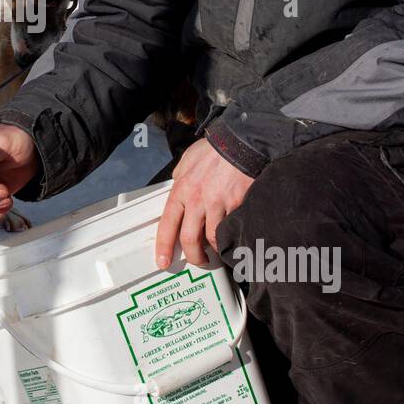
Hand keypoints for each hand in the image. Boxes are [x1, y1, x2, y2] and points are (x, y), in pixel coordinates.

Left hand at [155, 138, 254, 268]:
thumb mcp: (187, 160)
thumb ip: (180, 177)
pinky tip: (232, 237)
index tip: (162, 261)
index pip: (168, 223)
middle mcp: (197, 199)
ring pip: (212, 238)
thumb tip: (178, 186)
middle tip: (198, 261)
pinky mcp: (237, 205)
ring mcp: (218, 204)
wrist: (241, 142)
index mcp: (181, 189)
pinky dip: (231, 236)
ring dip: (214, 249)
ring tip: (217, 251)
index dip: (164, 245)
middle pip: (189, 238)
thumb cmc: (214, 149)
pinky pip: (232, 228)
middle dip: (193, 256)